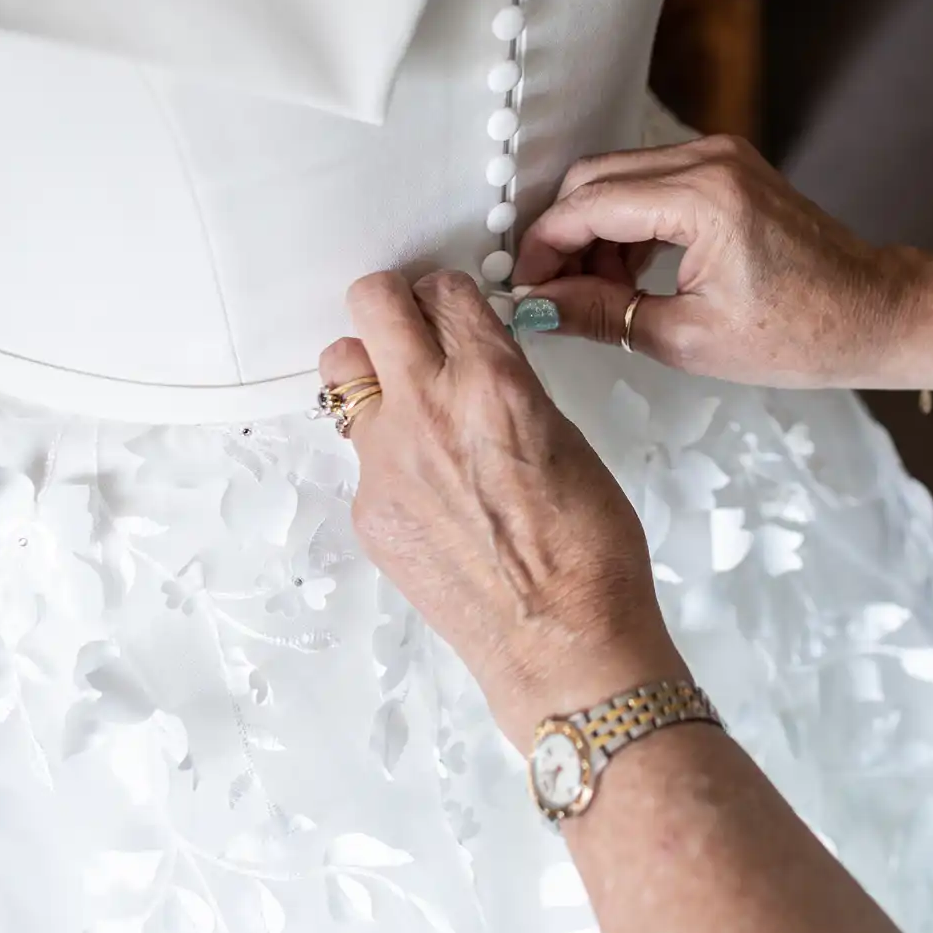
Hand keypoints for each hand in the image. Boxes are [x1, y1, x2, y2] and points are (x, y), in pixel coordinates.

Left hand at [321, 269, 687, 747]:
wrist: (561, 642)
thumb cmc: (589, 548)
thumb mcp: (564, 436)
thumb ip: (507, 387)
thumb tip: (477, 367)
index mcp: (491, 381)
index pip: (444, 290)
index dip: (450, 295)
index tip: (454, 309)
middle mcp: (427, 408)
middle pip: (371, 302)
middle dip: (392, 302)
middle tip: (412, 326)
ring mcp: (384, 461)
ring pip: (342, 370)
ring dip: (371, 369)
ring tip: (408, 403)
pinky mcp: (367, 510)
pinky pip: (361, 453)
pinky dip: (388, 454)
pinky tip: (430, 491)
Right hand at [513, 135, 932, 388]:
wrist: (877, 314)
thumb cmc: (804, 334)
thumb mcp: (686, 338)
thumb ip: (600, 315)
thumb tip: (537, 309)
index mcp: (703, 199)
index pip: (587, 206)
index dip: (544, 249)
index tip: (525, 290)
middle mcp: (710, 160)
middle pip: (594, 179)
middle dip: (564, 236)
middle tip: (555, 295)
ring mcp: (722, 156)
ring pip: (619, 178)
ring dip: (596, 232)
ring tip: (599, 296)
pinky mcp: (729, 167)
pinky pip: (653, 182)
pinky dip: (629, 223)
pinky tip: (631, 275)